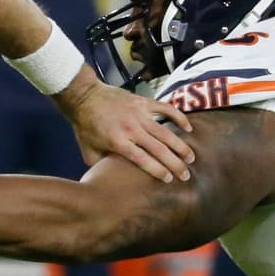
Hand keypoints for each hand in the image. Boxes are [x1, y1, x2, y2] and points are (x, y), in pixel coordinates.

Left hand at [59, 73, 194, 182]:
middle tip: (186, 175)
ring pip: (166, 132)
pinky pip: (166, 109)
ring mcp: (138, 114)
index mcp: (117, 142)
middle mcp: (131, 129)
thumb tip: (111, 180)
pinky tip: (188, 128)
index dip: (158, 171)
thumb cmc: (85, 125)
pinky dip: (179, 118)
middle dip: (175, 164)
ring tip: (191, 158)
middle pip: (159, 149)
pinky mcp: (142, 101)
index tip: (169, 180)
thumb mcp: (88, 151)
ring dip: (181, 146)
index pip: (143, 160)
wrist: (83, 96)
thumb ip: (101, 166)